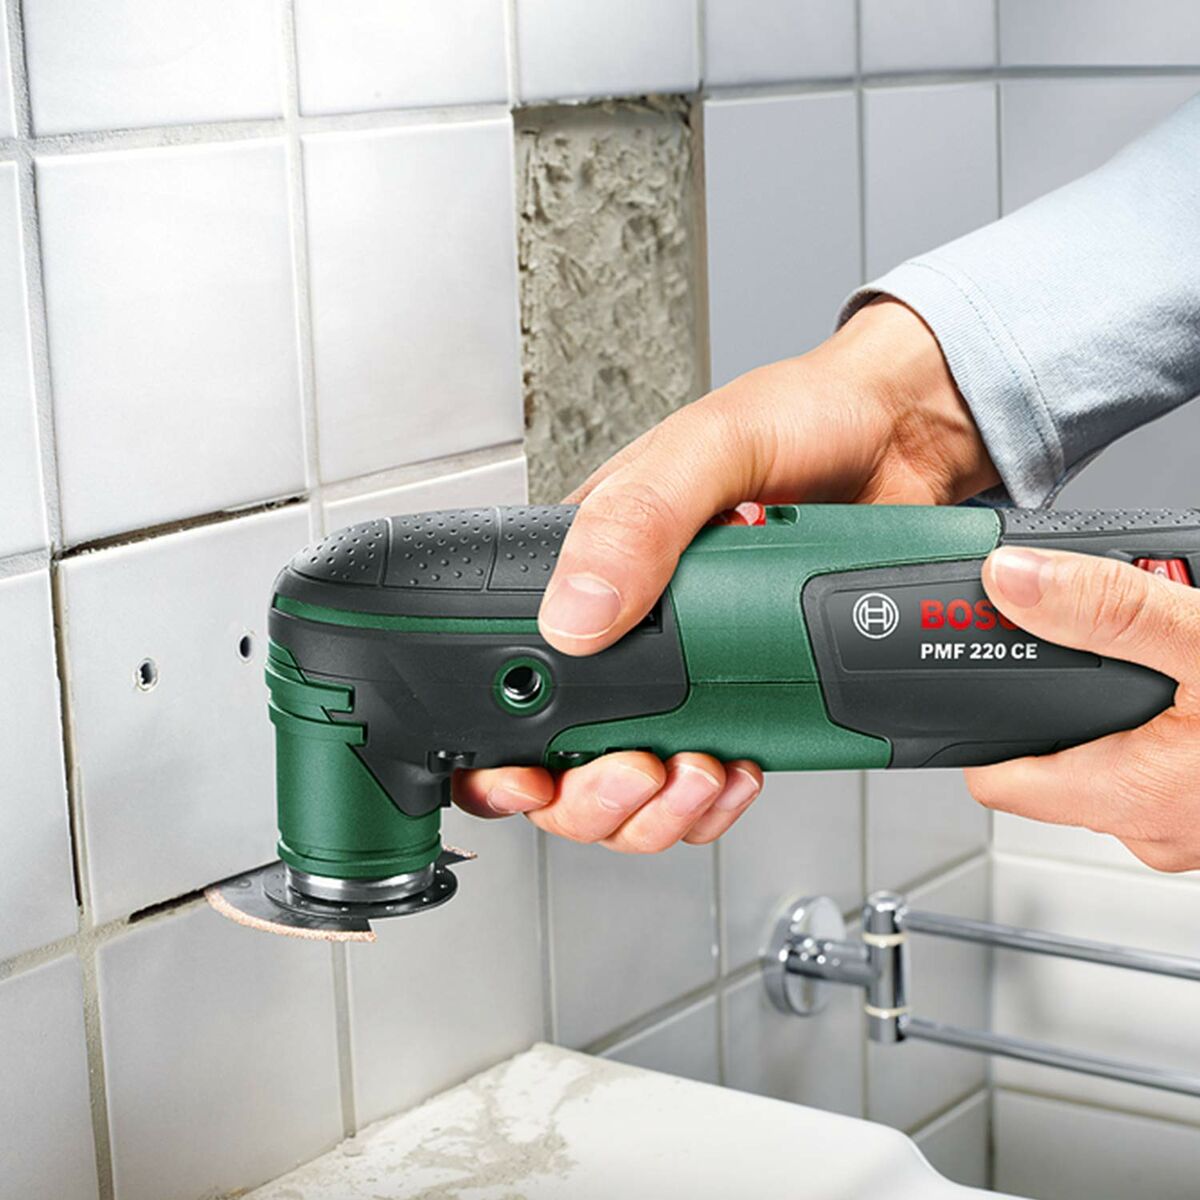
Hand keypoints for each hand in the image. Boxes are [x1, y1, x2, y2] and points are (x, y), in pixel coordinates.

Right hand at [456, 299, 997, 851]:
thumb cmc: (800, 417)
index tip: (534, 774)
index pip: (517, 673)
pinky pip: (711, 777)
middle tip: (638, 771)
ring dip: (658, 810)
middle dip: (592, 796)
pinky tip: (740, 767)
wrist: (903, 438)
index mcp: (589, 565)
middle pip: (568, 759)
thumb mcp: (706, 450)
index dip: (509, 748)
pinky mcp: (753, 690)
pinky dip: (717, 800)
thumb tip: (573, 614)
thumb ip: (636, 521)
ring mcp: (693, 667)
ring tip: (699, 770)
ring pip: (638, 785)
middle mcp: (632, 627)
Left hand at [966, 546, 1199, 871]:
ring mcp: (1187, 820)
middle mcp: (1152, 823)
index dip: (974, 723)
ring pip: (1108, 759)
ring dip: (1110, 704)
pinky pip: (1159, 760)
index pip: (994, 778)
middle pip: (1048, 759)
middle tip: (1074, 628)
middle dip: (1053, 696)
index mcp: (1129, 793)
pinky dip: (1156, 717)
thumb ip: (1109, 610)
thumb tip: (1013, 581)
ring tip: (1141, 642)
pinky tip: (1179, 670)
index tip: (961, 673)